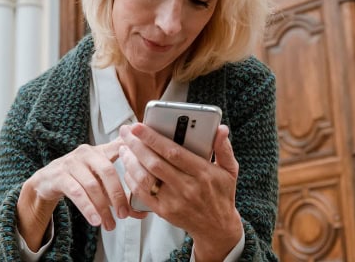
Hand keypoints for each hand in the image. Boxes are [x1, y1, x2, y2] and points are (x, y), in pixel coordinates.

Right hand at [16, 138, 146, 250]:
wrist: (47, 181)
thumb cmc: (80, 180)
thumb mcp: (100, 184)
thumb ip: (121, 195)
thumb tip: (143, 213)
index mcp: (101, 151)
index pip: (120, 146)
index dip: (133, 149)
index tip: (146, 158)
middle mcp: (87, 153)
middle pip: (108, 171)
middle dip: (118, 194)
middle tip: (124, 214)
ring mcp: (72, 162)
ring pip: (92, 185)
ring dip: (102, 207)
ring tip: (110, 224)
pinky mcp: (59, 175)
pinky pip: (76, 192)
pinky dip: (87, 208)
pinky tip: (95, 220)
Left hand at [118, 123, 243, 260]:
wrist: (217, 228)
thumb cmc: (221, 193)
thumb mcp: (230, 170)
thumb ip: (223, 148)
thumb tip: (221, 129)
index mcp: (203, 173)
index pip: (174, 152)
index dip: (153, 138)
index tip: (138, 126)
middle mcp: (187, 187)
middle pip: (155, 164)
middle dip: (136, 145)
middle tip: (126, 132)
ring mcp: (174, 201)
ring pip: (145, 179)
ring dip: (131, 162)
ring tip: (124, 148)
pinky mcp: (164, 212)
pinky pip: (142, 194)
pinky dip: (132, 180)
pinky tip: (128, 167)